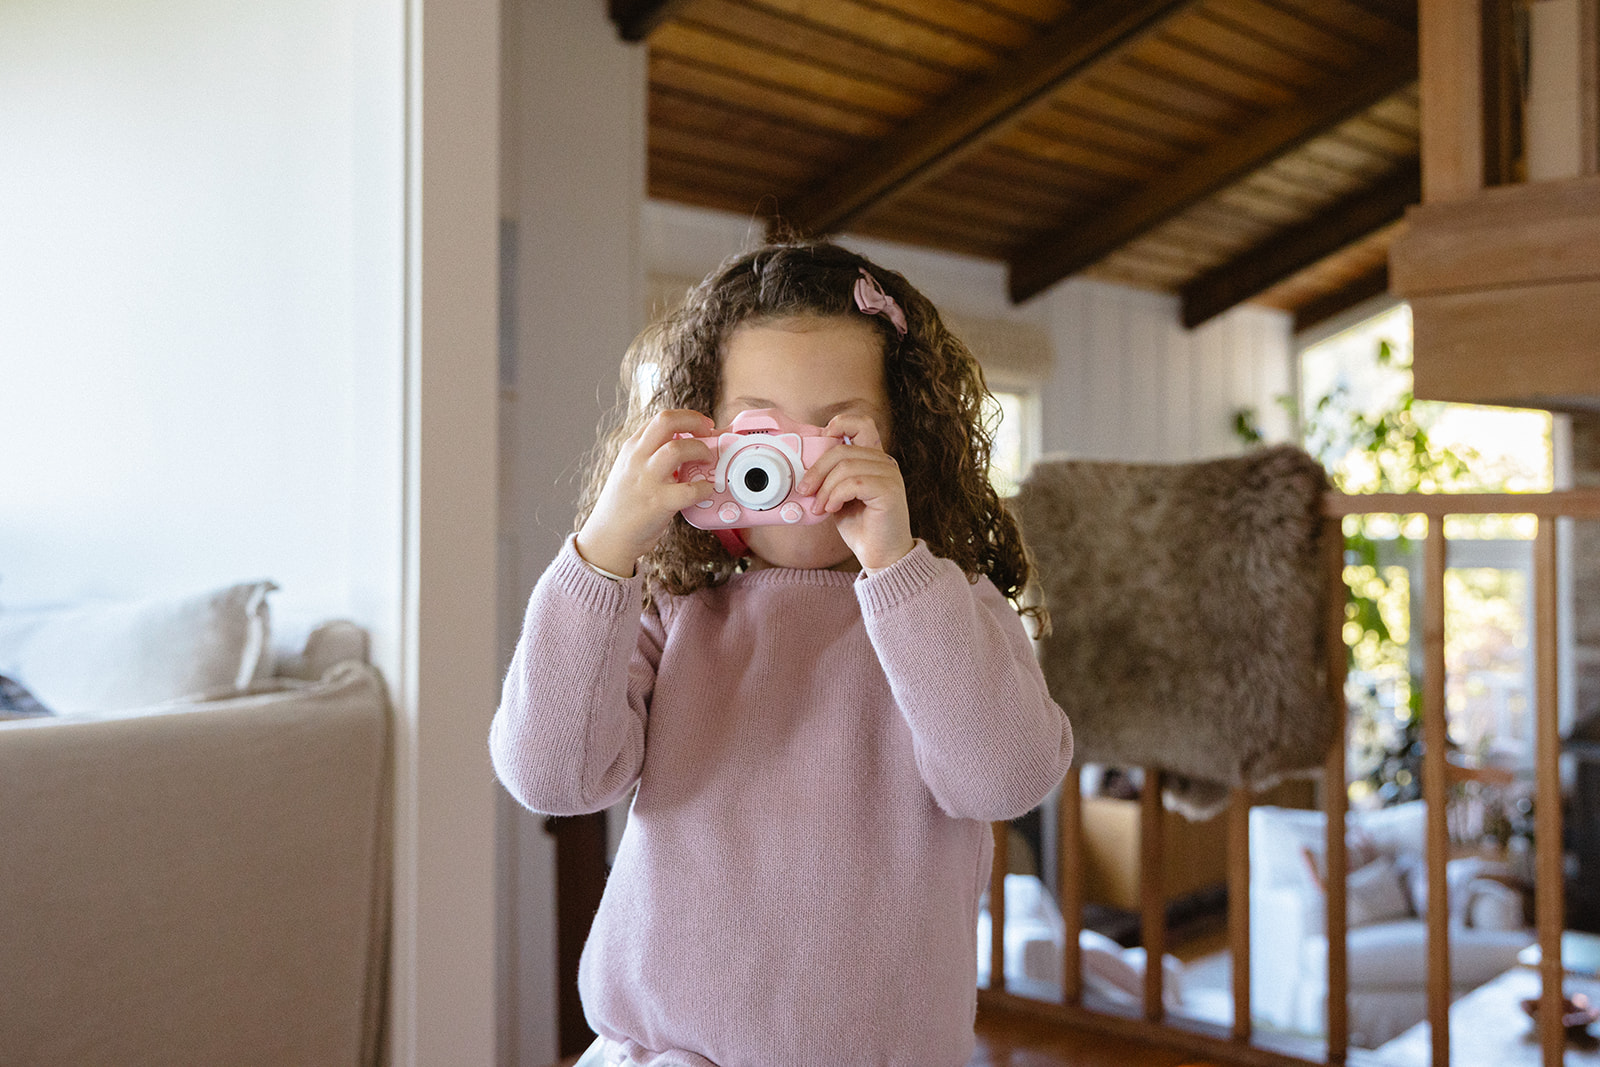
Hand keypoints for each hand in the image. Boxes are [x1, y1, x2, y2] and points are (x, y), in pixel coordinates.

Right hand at [576, 409, 715, 576]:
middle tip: (708, 431)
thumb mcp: (630, 469)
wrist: (608, 537)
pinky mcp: (658, 503)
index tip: (701, 425)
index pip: (660, 418)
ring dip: (701, 450)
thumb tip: (685, 446)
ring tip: (708, 460)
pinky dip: (704, 487)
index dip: (686, 417)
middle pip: (666, 421)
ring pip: (677, 449)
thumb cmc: (624, 505)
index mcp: (632, 448)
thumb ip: (651, 455)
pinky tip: (706, 489)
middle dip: (694, 420)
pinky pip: (689, 489)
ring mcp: (647, 479)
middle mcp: (637, 458)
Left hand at [796, 414, 914, 571]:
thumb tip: (804, 468)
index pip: (862, 424)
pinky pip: (854, 482)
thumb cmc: (862, 528)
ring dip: (825, 488)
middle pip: (843, 449)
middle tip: (805, 490)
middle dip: (817, 469)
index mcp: (874, 459)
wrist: (881, 556)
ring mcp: (890, 475)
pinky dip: (836, 495)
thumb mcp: (838, 497)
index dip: (841, 423)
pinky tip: (832, 509)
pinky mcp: (890, 490)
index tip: (823, 438)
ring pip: (846, 466)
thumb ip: (830, 479)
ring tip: (820, 507)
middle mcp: (885, 462)